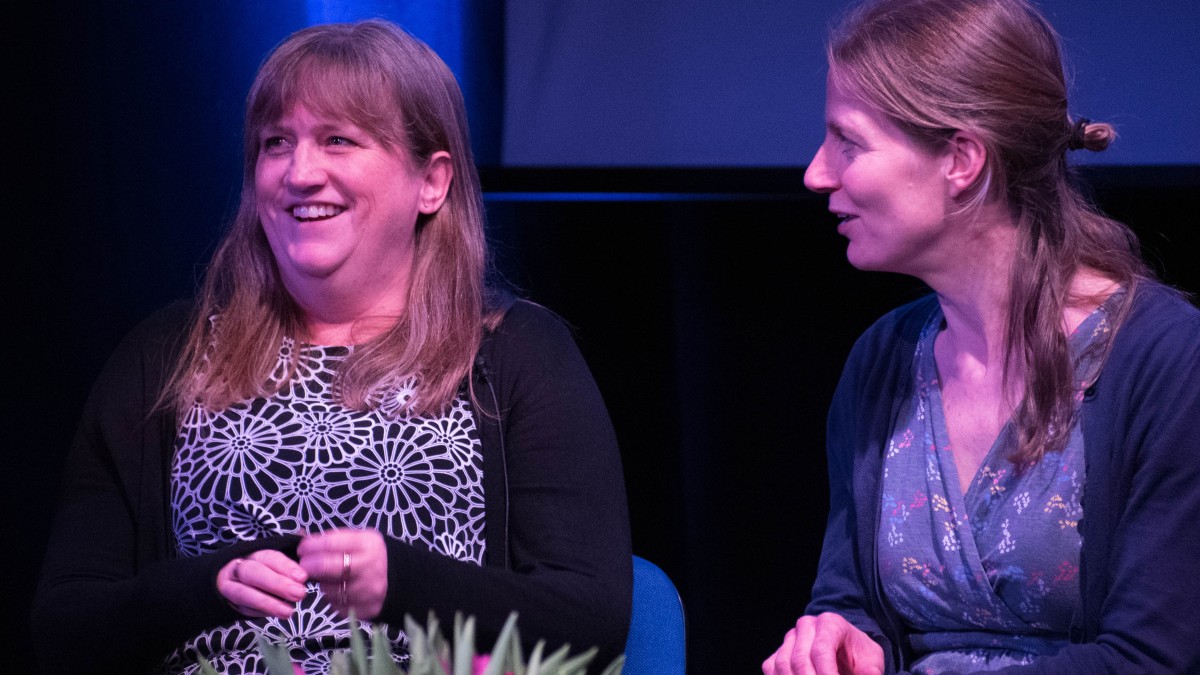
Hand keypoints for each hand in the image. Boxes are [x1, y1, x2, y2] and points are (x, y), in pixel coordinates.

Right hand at [217, 549, 308, 618]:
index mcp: (254, 554)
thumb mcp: (277, 564)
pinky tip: (276, 614)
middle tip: (299, 593)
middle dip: (277, 584)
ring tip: (289, 611)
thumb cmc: (265, 572)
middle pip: (253, 572)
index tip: (303, 577)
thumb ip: (291, 564)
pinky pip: (243, 609)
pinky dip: (260, 612)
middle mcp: (239, 568)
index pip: (269, 557)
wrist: (235, 584)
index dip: (285, 566)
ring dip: (267, 603)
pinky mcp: (231, 604)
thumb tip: (308, 556)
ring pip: (244, 593)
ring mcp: (231, 586)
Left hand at [297, 528, 387, 619]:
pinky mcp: (363, 609)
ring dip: (323, 584)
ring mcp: (366, 590)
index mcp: (368, 544)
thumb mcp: (360, 540)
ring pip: (328, 589)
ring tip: (329, 578)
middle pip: (326, 567)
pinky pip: (335, 604)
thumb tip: (300, 536)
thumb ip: (333, 539)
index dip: (311, 546)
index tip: (302, 548)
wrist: (397, 581)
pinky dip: (332, 598)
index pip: (330, 543)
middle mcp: (369, 567)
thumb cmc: (370, 557)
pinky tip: (339, 590)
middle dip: (310, 566)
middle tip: (304, 565)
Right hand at [762, 612, 883, 674]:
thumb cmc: (859, 656)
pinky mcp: (778, 651)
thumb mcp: (872, 661)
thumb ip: (870, 672)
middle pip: (799, 660)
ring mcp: (790, 638)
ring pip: (782, 665)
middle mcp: (806, 626)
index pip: (821, 651)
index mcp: (830, 623)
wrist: (845, 650)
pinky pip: (771, 668)